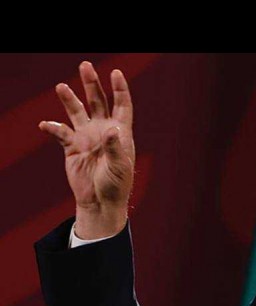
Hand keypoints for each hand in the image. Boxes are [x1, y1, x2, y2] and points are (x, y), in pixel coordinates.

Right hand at [39, 61, 134, 239]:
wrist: (100, 201)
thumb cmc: (116, 186)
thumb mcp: (119, 167)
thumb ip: (115, 148)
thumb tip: (112, 130)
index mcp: (120, 133)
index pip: (122, 105)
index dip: (120, 89)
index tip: (117, 73)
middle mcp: (103, 130)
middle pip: (97, 101)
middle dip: (92, 84)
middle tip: (85, 66)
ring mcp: (86, 137)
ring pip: (77, 112)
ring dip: (69, 99)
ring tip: (62, 87)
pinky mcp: (72, 147)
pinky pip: (60, 132)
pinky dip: (52, 127)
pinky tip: (46, 125)